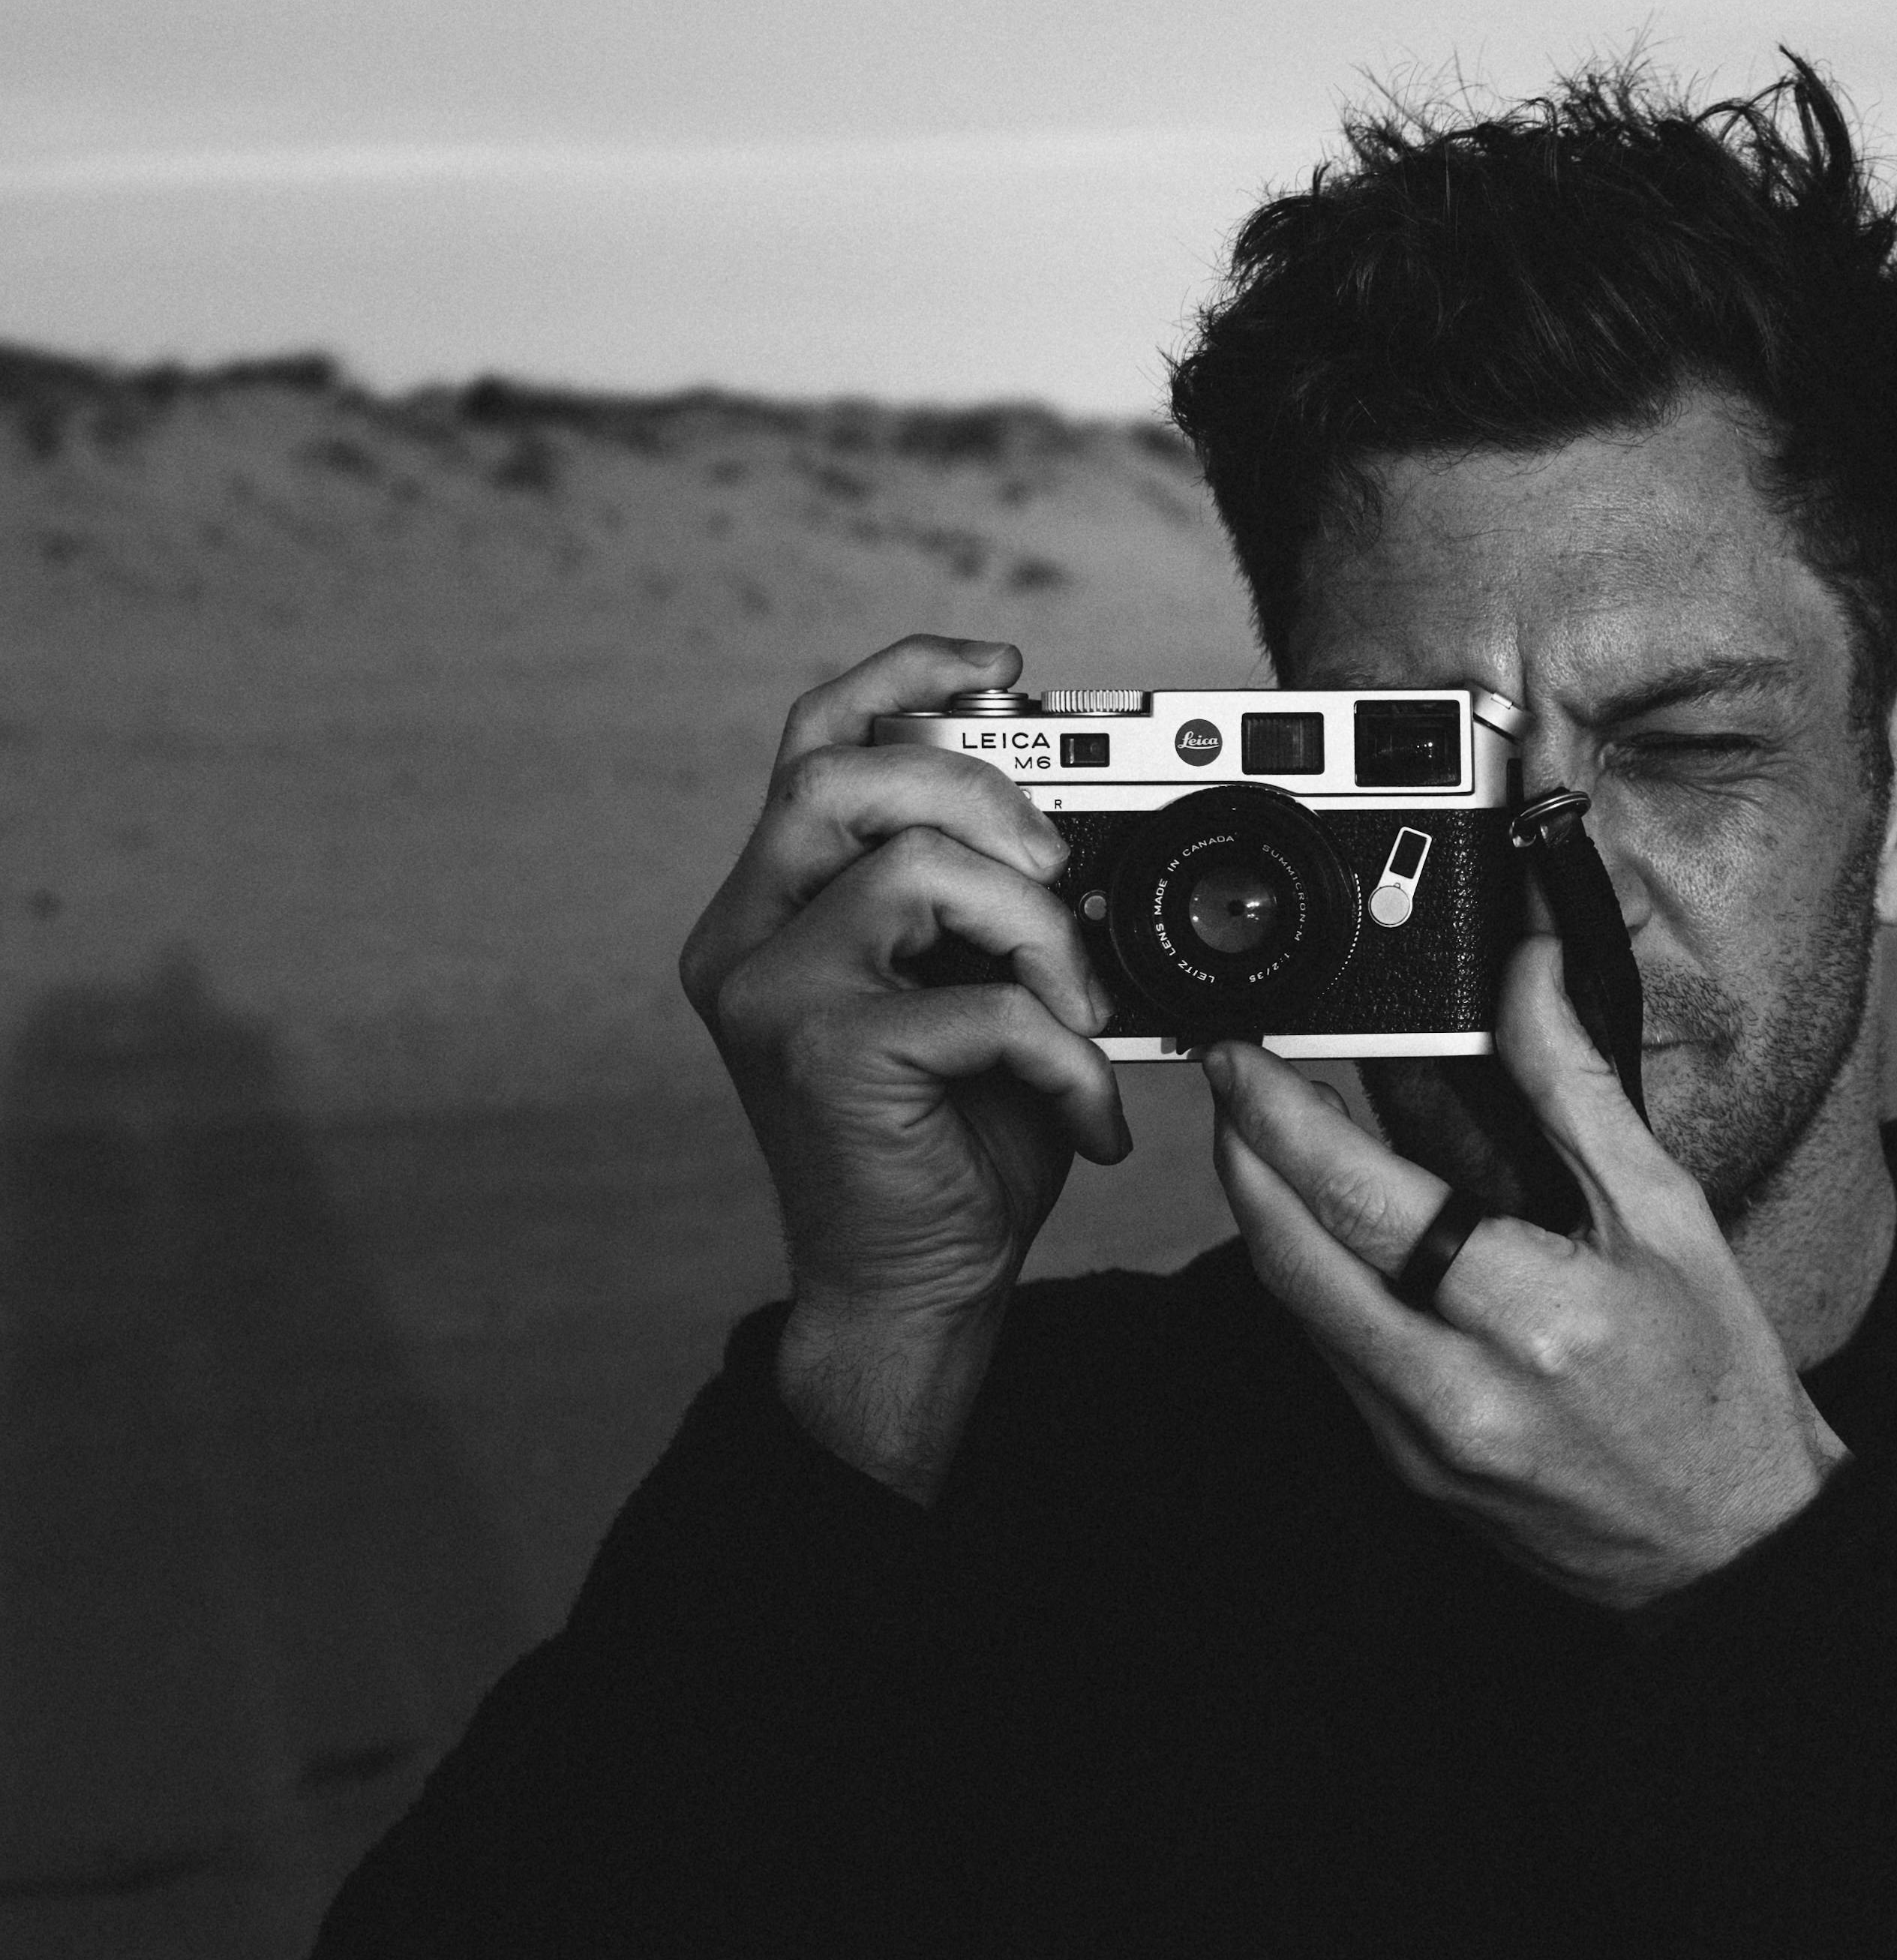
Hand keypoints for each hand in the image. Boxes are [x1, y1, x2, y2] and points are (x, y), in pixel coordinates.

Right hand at [679, 636, 1129, 1498]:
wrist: (917, 1291)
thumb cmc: (955, 1142)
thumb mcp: (982, 989)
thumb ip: (990, 896)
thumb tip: (1077, 818)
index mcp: (778, 905)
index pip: (814, 740)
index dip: (901, 673)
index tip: (1005, 667)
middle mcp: (746, 936)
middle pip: (840, 772)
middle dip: (979, 790)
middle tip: (1058, 865)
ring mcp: (769, 995)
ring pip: (910, 869)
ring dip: (1035, 929)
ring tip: (1082, 1010)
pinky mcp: (818, 1058)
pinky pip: (974, 1002)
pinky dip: (1061, 1051)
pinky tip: (1087, 1112)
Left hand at [1203, 939, 1846, 1609]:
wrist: (1736, 1543)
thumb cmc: (1718, 1382)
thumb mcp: (1667, 1214)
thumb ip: (1573, 1088)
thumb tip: (1528, 971)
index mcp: (1533, 1317)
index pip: (1365, 1202)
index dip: (1282, 1120)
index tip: (1244, 1056)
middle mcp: (1458, 1390)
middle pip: (1294, 1259)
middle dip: (1240, 1155)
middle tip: (1226, 1077)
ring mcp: (1421, 1442)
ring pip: (1298, 1309)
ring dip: (1266, 1214)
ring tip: (1263, 1133)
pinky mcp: (1408, 1469)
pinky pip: (1332, 1354)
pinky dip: (1314, 1277)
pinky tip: (1325, 1224)